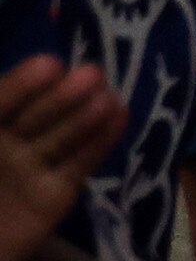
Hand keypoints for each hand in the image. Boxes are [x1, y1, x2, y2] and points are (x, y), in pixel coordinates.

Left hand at [0, 52, 119, 260]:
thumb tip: (9, 86)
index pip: (1, 102)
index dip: (21, 84)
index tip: (50, 65)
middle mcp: (3, 145)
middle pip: (34, 115)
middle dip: (59, 96)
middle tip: (90, 74)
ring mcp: (30, 170)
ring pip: (60, 137)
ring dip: (85, 115)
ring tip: (107, 94)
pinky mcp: (55, 195)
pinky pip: (79, 164)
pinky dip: (100, 142)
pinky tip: (119, 116)